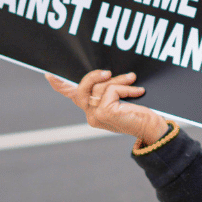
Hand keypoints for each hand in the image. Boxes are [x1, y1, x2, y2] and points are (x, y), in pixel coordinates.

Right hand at [46, 69, 167, 145]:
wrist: (153, 129)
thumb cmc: (140, 113)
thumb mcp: (122, 99)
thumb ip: (109, 90)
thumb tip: (107, 75)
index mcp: (93, 112)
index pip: (73, 97)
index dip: (60, 86)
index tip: (48, 76)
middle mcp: (91, 116)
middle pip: (82, 88)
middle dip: (94, 76)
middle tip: (109, 72)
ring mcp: (96, 116)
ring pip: (100, 87)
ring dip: (119, 80)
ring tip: (133, 79)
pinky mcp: (104, 113)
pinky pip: (112, 90)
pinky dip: (126, 87)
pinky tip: (138, 92)